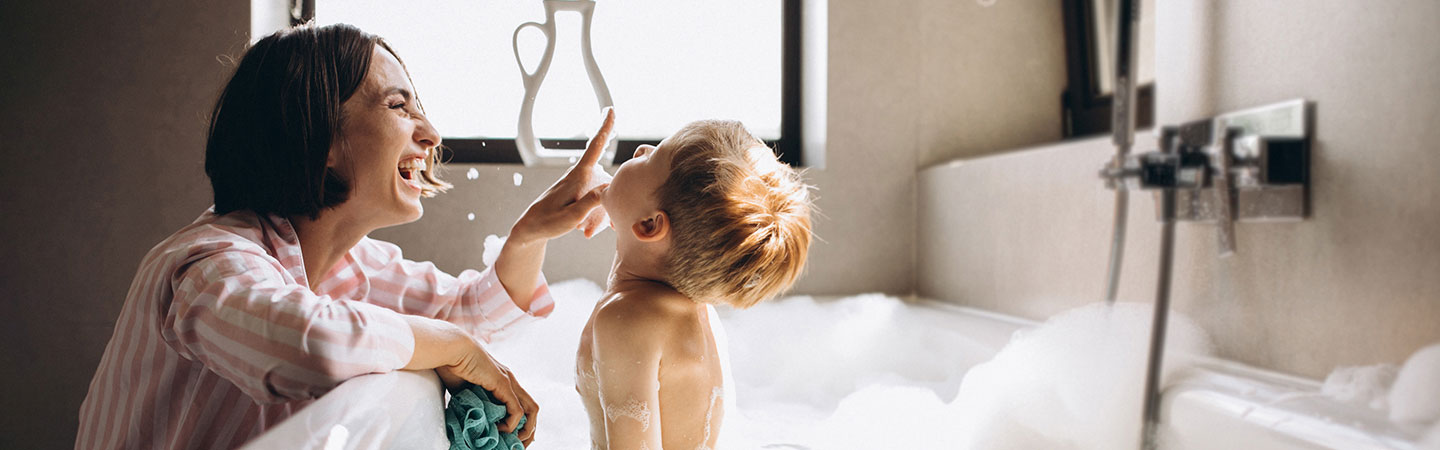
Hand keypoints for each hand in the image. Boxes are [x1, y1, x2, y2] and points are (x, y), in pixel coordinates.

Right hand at [436, 339, 539, 443]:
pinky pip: (516, 410)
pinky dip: (511, 423)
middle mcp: (510, 381)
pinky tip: (499, 429)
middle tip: (517, 445)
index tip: (511, 438)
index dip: (520, 423)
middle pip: (532, 409)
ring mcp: (509, 381)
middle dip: (528, 431)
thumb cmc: (451, 366)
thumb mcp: (464, 391)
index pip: (521, 405)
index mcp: (502, 382)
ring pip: (531, 410)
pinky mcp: (503, 383)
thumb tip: (469, 420)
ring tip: (512, 441)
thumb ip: (472, 403)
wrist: (450, 350)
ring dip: (525, 430)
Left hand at [511, 108, 615, 243]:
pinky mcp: (579, 196)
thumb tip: (609, 187)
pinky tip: (584, 231)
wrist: (529, 230)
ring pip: (602, 196)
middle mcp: (579, 177)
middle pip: (607, 182)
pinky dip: (595, 219)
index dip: (604, 128)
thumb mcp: (570, 217)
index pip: (594, 147)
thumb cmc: (547, 223)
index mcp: (577, 177)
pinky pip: (596, 204)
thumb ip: (590, 203)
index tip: (610, 109)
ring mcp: (580, 187)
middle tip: (589, 226)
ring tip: (583, 232)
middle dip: (606, 204)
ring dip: (598, 217)